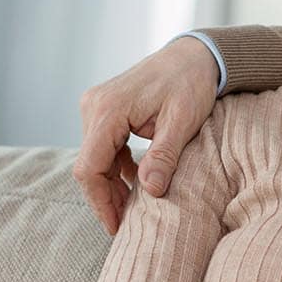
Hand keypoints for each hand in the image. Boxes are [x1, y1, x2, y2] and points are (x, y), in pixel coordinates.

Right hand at [74, 35, 221, 234]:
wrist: (193, 55)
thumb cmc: (191, 83)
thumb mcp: (182, 122)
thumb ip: (164, 156)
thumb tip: (151, 193)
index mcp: (108, 110)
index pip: (90, 167)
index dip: (100, 201)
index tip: (116, 227)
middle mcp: (94, 106)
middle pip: (88, 165)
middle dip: (105, 197)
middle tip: (125, 225)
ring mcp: (96, 106)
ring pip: (94, 158)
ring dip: (111, 184)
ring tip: (131, 209)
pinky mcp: (105, 110)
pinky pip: (103, 147)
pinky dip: (117, 168)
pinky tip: (136, 182)